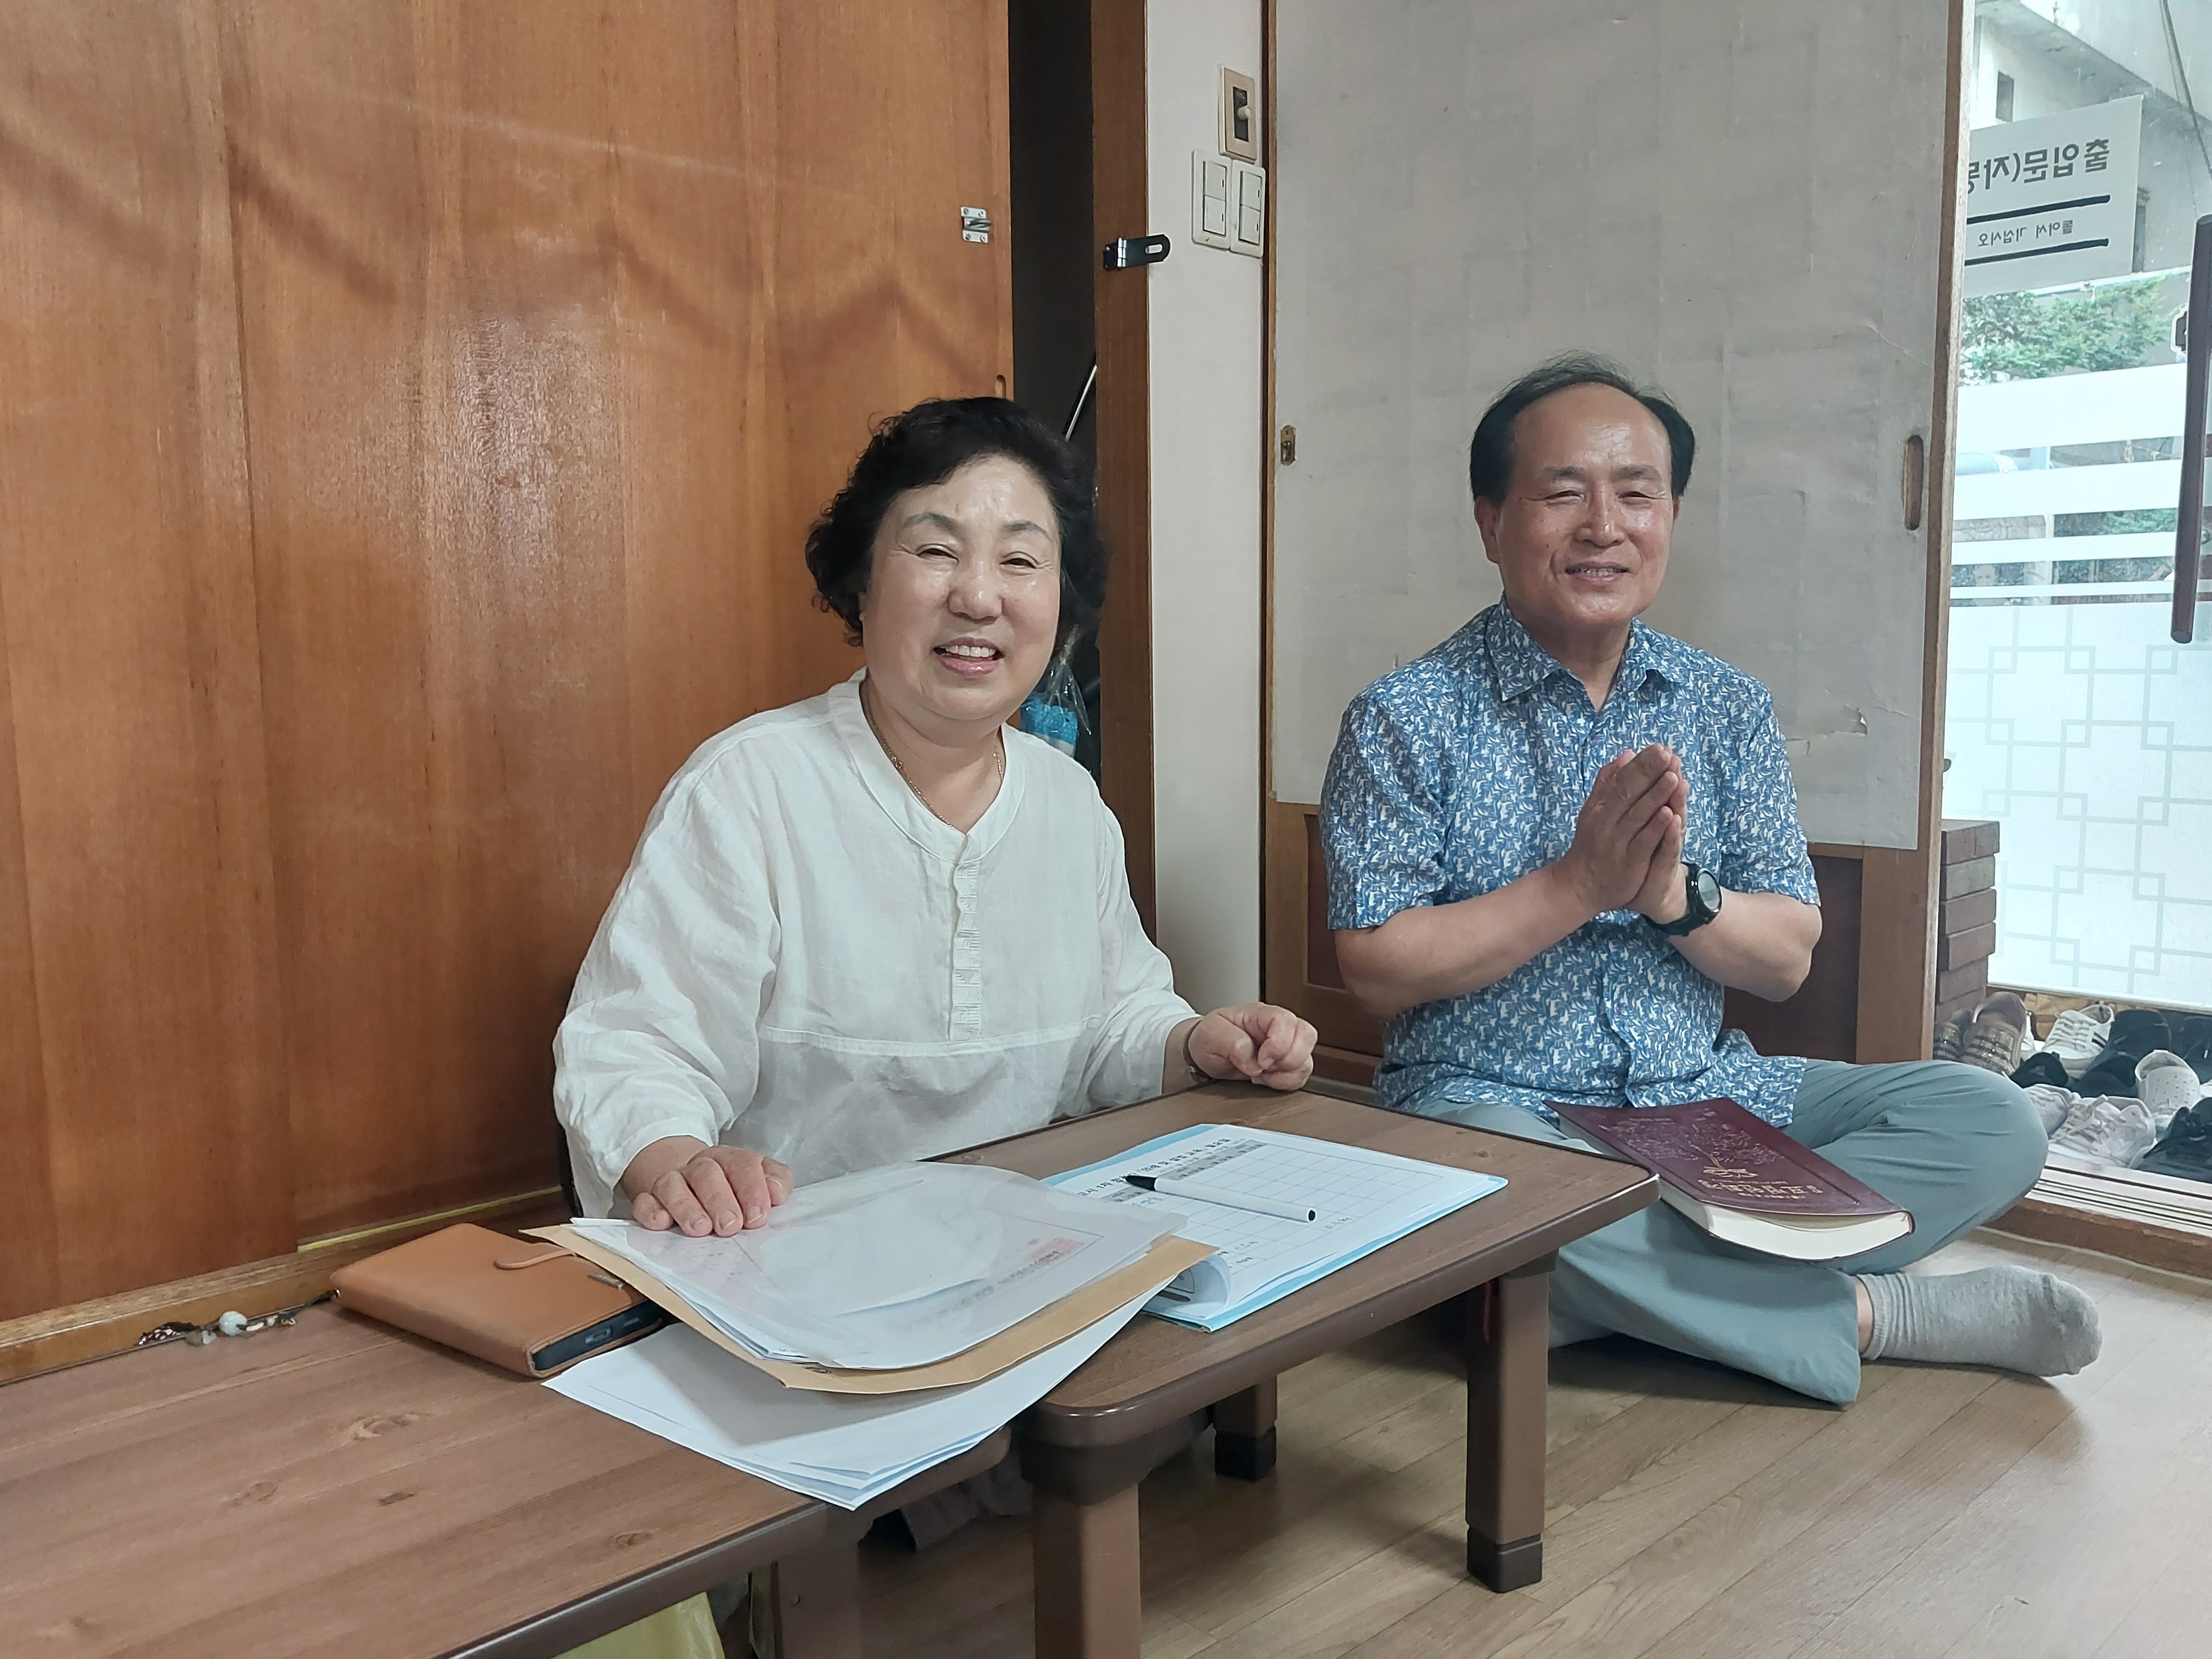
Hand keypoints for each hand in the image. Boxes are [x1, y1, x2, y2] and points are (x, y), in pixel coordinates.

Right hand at [620, 1136, 793, 1235]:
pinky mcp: (649, 1198)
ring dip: (687, 1207)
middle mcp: (700, 1167)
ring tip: (700, 1229)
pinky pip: (645, 1201)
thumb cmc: (730, 1184)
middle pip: (707, 1174)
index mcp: (730, 1160)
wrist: (687, 1176)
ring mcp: (672, 1180)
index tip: (758, 1216)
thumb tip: (778, 1192)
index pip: (742, 1165)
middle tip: (730, 1226)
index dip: (751, 1190)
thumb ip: (776, 1180)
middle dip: (720, 1200)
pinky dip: (650, 1211)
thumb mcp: (757, 1178)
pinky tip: (661, 1222)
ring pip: (674, 1186)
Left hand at [1189, 1004, 1317, 1090]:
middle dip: (1287, 1059)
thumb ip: (1231, 1043)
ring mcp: (1285, 1046)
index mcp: (1260, 1014)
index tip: (1261, 1060)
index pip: (1285, 1021)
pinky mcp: (1286, 1064)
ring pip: (1306, 1059)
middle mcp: (1278, 1027)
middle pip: (1306, 1036)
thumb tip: (1253, 1060)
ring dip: (1285, 1073)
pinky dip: (1286, 1083)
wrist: (1204, 1054)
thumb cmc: (1209, 1039)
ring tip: (1262, 1074)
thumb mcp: (1210, 1035)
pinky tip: (1267, 1079)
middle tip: (1263, 1067)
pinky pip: (1300, 1075)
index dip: (1278, 1044)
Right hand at [1555, 745, 1681, 916]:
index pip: (1621, 779)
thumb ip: (1609, 781)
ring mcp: (1616, 841)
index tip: (1658, 747)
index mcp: (1599, 806)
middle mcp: (1605, 821)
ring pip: (1638, 814)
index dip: (1640, 764)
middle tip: (1666, 753)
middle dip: (1648, 772)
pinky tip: (1670, 813)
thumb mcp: (1594, 809)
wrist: (1579, 886)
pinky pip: (1643, 841)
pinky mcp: (1628, 861)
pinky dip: (1656, 827)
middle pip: (1628, 792)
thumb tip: (1627, 753)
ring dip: (1655, 795)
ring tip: (1673, 776)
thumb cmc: (1592, 845)